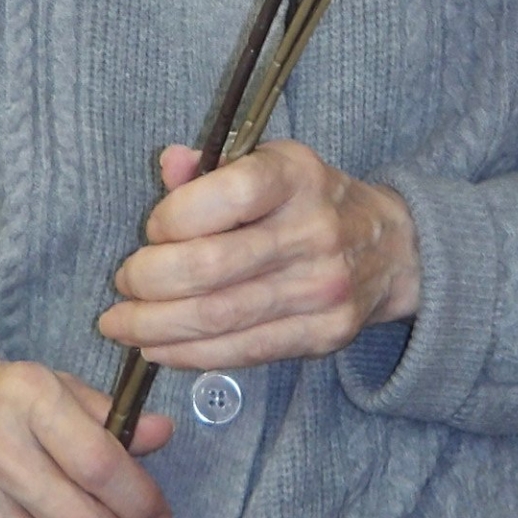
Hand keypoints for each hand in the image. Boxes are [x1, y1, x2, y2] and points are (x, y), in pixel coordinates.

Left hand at [98, 140, 420, 371]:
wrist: (394, 249)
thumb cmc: (310, 200)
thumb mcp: (270, 163)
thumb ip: (214, 166)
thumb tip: (168, 163)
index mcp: (296, 176)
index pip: (225, 197)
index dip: (171, 218)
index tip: (152, 230)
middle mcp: (314, 231)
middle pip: (209, 268)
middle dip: (148, 282)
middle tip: (123, 285)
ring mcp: (322, 289)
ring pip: (219, 318)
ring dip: (155, 326)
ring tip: (123, 324)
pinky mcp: (324, 335)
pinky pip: (243, 351)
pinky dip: (189, 354)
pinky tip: (158, 348)